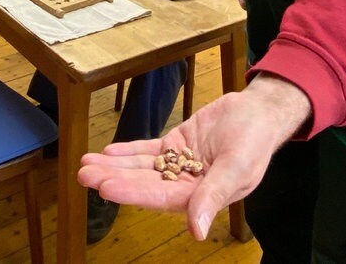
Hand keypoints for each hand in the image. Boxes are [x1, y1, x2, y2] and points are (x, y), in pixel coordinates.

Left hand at [79, 76, 312, 239]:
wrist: (260, 112)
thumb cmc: (255, 140)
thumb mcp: (237, 167)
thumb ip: (213, 197)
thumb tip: (197, 232)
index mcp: (202, 196)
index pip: (160, 197)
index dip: (132, 193)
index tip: (106, 187)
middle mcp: (187, 184)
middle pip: (144, 184)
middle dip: (114, 179)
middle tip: (85, 174)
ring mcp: (180, 165)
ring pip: (142, 168)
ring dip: (115, 166)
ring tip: (86, 164)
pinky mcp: (177, 145)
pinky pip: (149, 151)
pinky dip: (129, 152)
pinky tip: (108, 152)